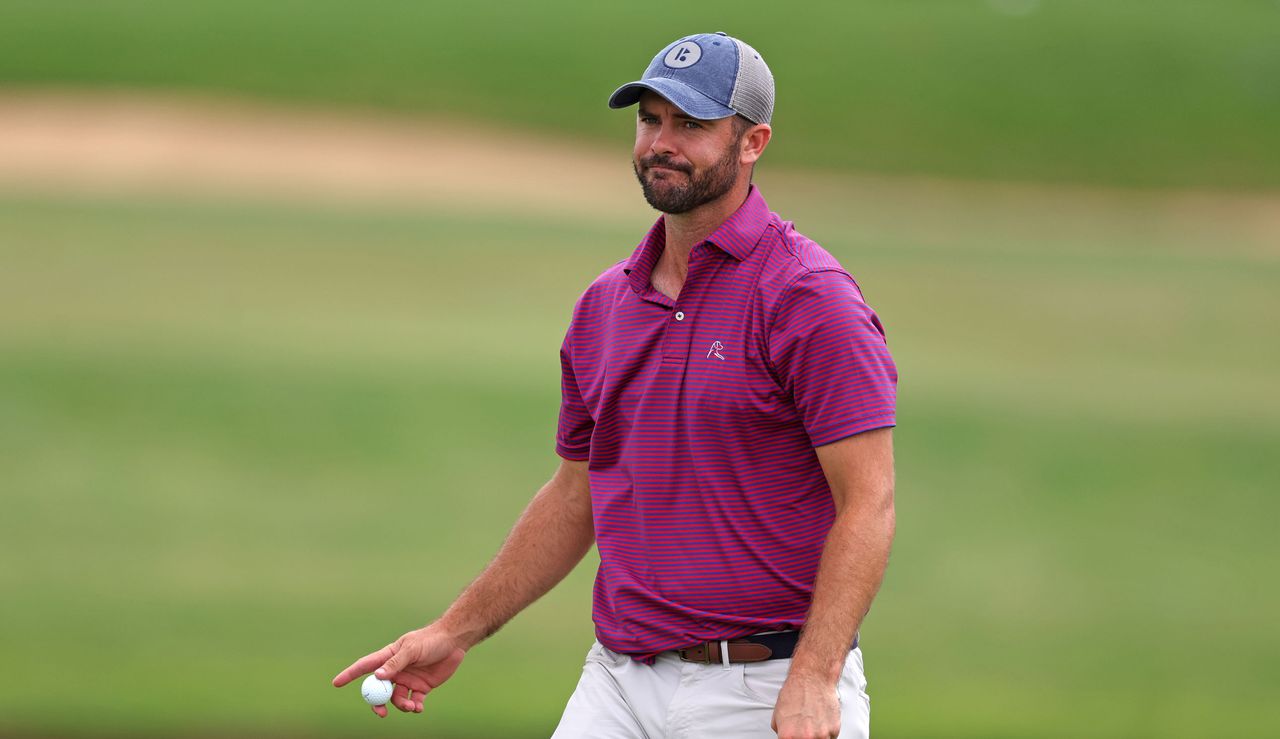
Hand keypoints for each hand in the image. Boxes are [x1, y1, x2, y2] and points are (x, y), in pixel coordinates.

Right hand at [331, 625, 466, 717]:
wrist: (454, 642)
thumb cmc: (431, 640)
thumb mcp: (412, 649)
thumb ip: (395, 663)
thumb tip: (377, 676)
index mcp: (388, 656)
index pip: (365, 666)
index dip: (350, 674)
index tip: (336, 683)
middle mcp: (396, 670)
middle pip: (379, 690)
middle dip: (377, 703)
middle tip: (381, 713)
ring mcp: (408, 679)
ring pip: (396, 699)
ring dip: (401, 706)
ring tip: (412, 705)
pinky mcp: (421, 687)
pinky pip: (413, 701)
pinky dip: (414, 707)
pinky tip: (419, 707)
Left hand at [771, 672, 840, 738]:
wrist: (812, 678)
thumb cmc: (795, 692)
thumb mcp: (777, 714)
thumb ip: (781, 732)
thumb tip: (786, 738)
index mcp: (788, 736)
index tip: (795, 736)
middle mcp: (805, 738)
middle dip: (805, 737)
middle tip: (804, 728)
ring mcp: (821, 735)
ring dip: (817, 736)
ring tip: (812, 722)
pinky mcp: (834, 730)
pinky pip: (830, 737)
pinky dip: (827, 731)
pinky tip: (821, 718)